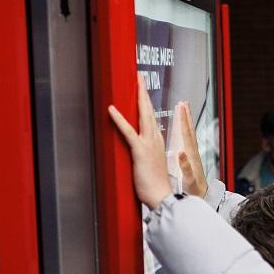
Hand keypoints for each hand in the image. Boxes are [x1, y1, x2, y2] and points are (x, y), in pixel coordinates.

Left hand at [108, 74, 172, 209]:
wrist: (162, 196)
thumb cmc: (156, 185)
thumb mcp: (152, 165)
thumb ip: (146, 154)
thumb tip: (140, 152)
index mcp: (158, 142)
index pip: (152, 118)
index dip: (148, 103)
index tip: (144, 91)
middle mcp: (155, 139)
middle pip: (149, 110)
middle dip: (144, 92)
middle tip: (140, 76)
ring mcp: (149, 144)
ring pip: (143, 115)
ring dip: (139, 97)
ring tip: (135, 82)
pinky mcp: (140, 151)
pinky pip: (128, 132)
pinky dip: (119, 119)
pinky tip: (111, 109)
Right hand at [176, 101, 208, 197]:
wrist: (202, 197)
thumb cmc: (195, 190)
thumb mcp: (189, 179)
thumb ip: (185, 166)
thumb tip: (181, 152)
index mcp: (191, 155)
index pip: (186, 133)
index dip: (183, 120)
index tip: (180, 107)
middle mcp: (192, 152)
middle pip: (189, 130)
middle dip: (186, 116)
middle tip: (183, 102)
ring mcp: (192, 155)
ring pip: (188, 134)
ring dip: (185, 122)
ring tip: (183, 111)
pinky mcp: (190, 158)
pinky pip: (186, 141)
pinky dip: (183, 132)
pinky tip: (181, 130)